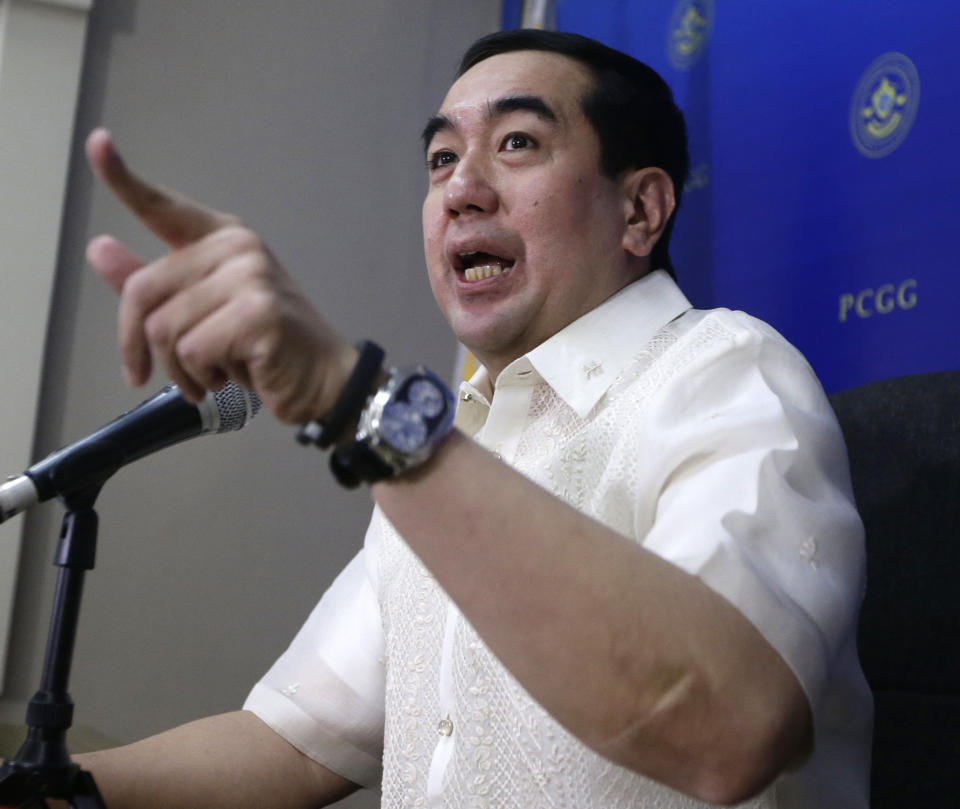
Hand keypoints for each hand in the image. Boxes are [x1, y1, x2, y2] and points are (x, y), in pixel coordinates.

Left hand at [84, 128, 356, 423]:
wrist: (323, 381)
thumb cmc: (264, 348)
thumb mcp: (202, 313)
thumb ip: (153, 284)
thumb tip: (98, 247)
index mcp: (222, 239)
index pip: (163, 207)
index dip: (122, 177)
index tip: (98, 142)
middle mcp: (237, 248)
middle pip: (142, 292)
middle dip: (140, 345)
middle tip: (152, 374)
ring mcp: (251, 276)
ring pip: (164, 329)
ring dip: (179, 370)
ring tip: (211, 375)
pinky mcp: (258, 312)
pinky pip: (193, 350)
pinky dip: (202, 378)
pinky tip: (232, 377)